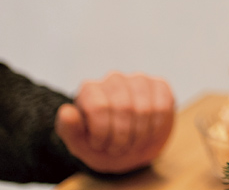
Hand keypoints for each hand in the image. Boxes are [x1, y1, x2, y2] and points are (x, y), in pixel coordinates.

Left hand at [55, 71, 174, 173]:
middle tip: (118, 149)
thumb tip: (66, 112)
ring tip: (132, 143)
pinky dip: (156, 128)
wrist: (127, 148)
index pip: (99, 107)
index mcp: (89, 90)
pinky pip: (163, 107)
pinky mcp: (159, 86)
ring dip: (140, 135)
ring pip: (146, 109)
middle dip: (122, 137)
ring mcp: (138, 80)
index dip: (102, 133)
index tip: (100, 145)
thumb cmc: (102, 145)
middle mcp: (113, 79)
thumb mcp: (80, 145)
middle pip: (124, 108)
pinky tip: (148, 134)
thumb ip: (69, 130)